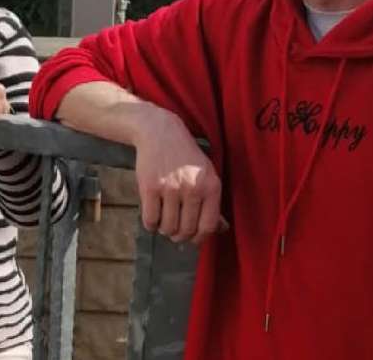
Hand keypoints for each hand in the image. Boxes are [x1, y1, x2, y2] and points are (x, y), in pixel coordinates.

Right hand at [133, 110, 225, 244]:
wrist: (160, 133)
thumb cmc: (186, 157)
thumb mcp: (206, 174)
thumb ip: (213, 202)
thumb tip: (222, 229)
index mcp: (211, 187)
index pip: (208, 226)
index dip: (199, 238)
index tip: (192, 239)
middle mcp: (193, 189)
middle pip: (187, 230)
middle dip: (179, 235)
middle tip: (174, 231)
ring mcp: (171, 188)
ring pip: (168, 227)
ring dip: (164, 229)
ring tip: (164, 220)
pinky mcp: (150, 188)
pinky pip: (150, 220)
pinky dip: (150, 223)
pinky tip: (153, 215)